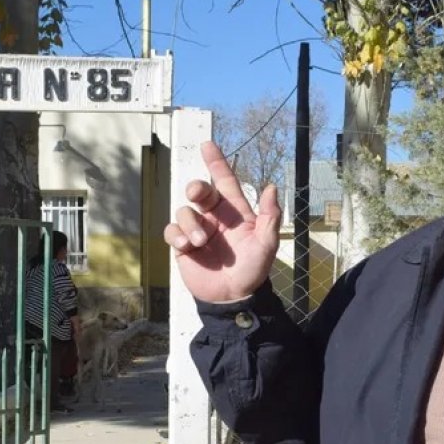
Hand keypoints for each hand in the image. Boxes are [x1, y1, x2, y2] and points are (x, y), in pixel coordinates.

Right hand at [164, 141, 281, 302]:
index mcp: (234, 212)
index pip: (225, 181)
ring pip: (184, 211)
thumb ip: (269, 217)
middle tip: (196, 194)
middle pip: (199, 191)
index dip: (217, 163)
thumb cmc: (252, 270)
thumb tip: (271, 187)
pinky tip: (187, 247)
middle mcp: (214, 217)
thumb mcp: (266, 244)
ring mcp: (197, 230)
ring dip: (190, 223)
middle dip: (196, 188)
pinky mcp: (183, 245)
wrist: (232, 297)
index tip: (207, 145)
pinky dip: (177, 235)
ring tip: (200, 241)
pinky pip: (172, 231)